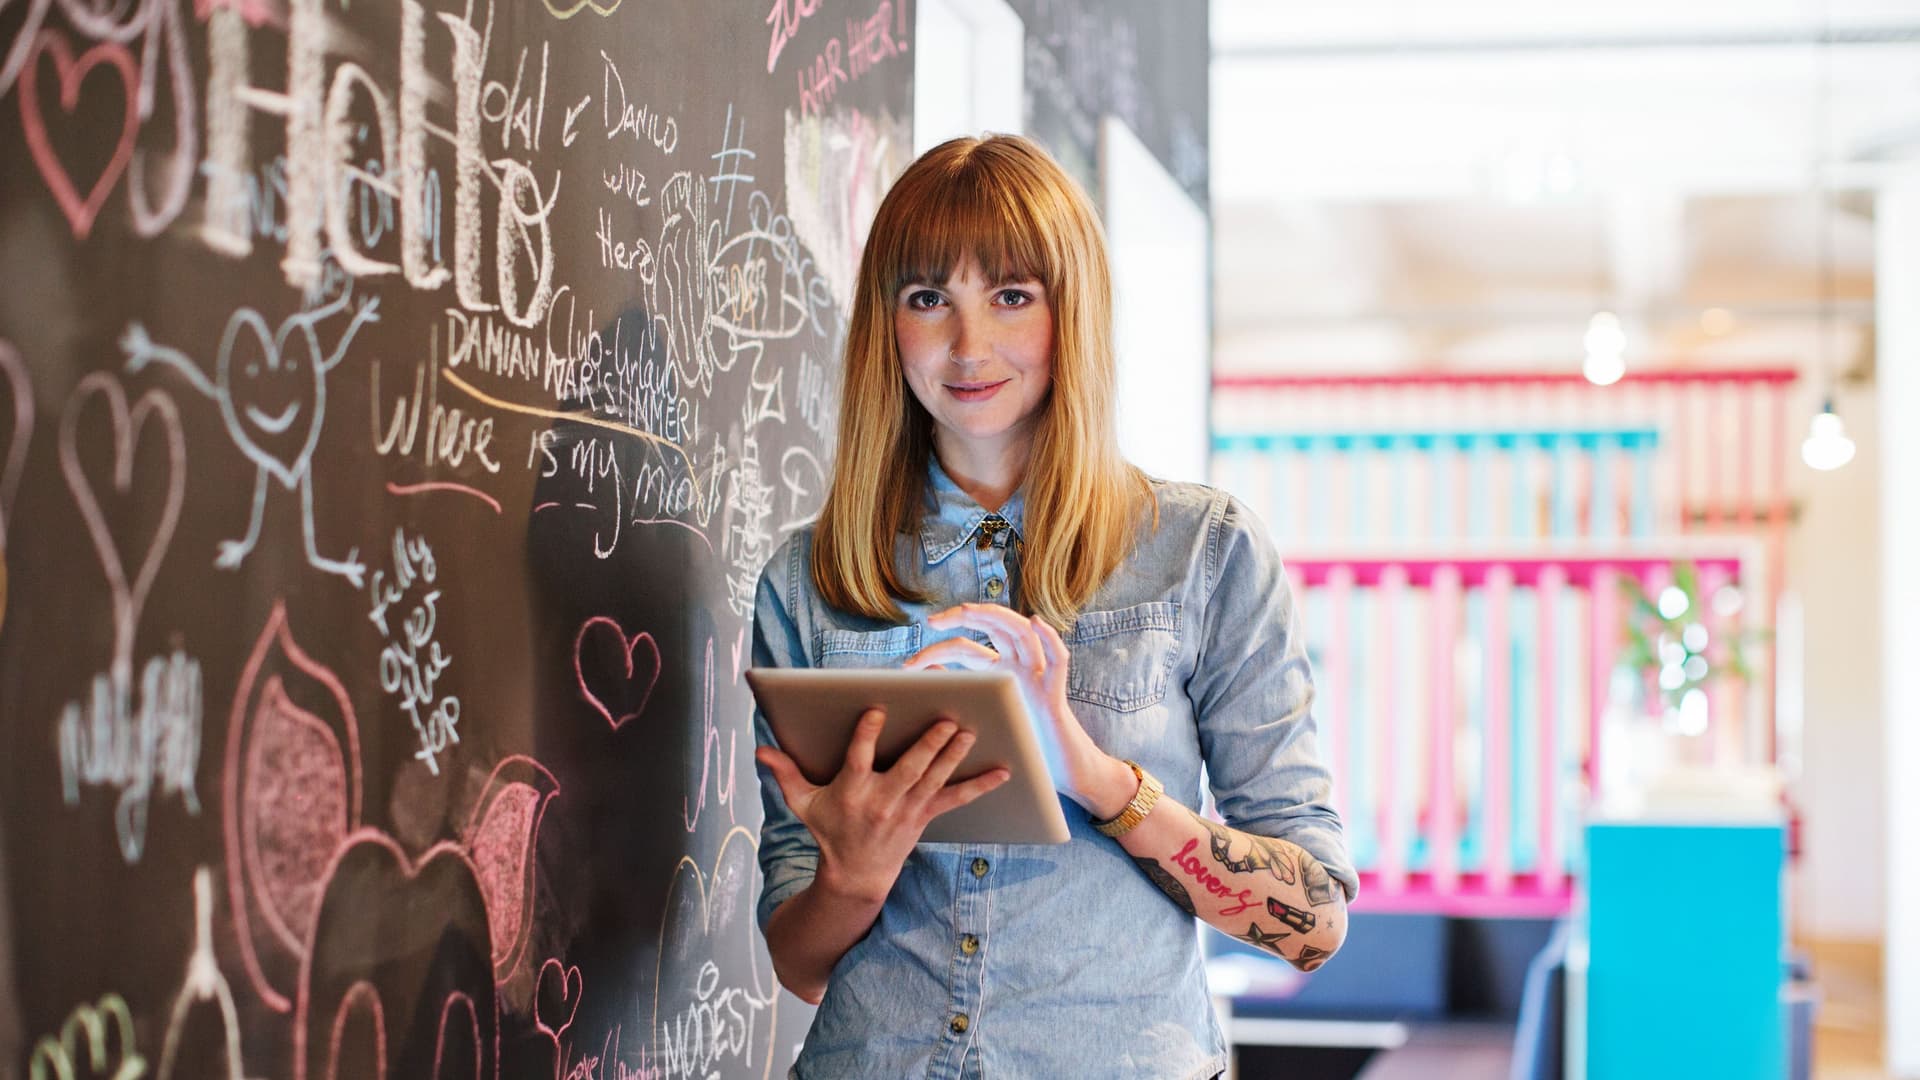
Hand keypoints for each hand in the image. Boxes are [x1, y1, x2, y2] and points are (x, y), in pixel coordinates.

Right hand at [756, 710, 1007, 904]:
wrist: (856, 877)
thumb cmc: (830, 831)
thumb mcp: (803, 804)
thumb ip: (785, 774)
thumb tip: (761, 751)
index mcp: (851, 791)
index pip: (858, 759)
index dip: (867, 736)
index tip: (876, 710)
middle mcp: (882, 800)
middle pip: (908, 769)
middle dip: (928, 745)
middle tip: (946, 719)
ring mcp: (906, 810)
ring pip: (934, 779)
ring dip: (953, 755)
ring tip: (969, 731)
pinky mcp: (924, 816)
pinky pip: (957, 799)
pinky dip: (980, 785)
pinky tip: (1003, 771)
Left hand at [901, 604, 1135, 816]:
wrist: (1055, 772)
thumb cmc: (1015, 750)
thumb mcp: (979, 722)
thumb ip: (959, 697)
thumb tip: (927, 677)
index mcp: (998, 674)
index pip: (966, 649)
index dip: (938, 649)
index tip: (910, 663)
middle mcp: (1018, 667)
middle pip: (994, 628)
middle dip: (963, 618)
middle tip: (933, 622)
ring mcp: (1038, 676)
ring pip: (1022, 633)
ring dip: (996, 618)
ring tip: (967, 611)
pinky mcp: (1055, 694)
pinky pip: (1059, 660)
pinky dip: (1051, 639)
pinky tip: (1037, 624)